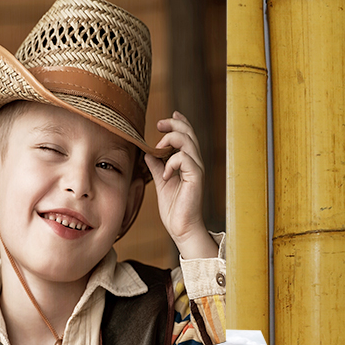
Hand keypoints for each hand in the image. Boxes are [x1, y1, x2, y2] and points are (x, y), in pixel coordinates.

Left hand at [145, 112, 217, 259]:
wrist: (181, 228)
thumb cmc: (173, 208)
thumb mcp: (161, 183)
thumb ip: (156, 167)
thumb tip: (147, 153)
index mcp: (188, 163)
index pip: (187, 136)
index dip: (180, 123)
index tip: (169, 117)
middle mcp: (195, 164)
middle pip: (189, 133)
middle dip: (174, 124)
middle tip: (159, 124)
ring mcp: (197, 170)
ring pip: (188, 142)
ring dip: (171, 140)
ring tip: (158, 148)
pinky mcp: (196, 178)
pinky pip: (185, 159)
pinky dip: (171, 163)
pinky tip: (164, 175)